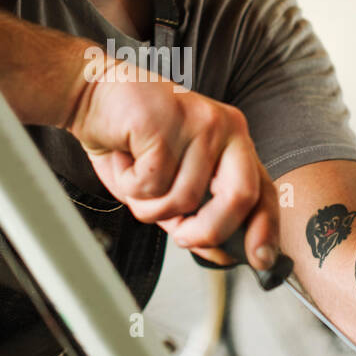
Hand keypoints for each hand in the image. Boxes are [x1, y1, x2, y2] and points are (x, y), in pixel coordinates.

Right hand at [66, 63, 280, 272]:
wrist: (89, 95)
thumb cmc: (128, 140)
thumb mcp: (168, 186)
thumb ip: (195, 215)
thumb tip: (221, 254)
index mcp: (232, 143)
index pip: (264, 190)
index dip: (265, 229)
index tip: (260, 260)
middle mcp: (225, 128)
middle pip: (240, 197)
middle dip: (209, 230)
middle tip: (182, 237)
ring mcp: (199, 122)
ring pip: (185, 198)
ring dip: (149, 204)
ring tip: (135, 176)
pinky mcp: (168, 121)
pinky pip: (152, 184)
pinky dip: (129, 185)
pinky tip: (124, 159)